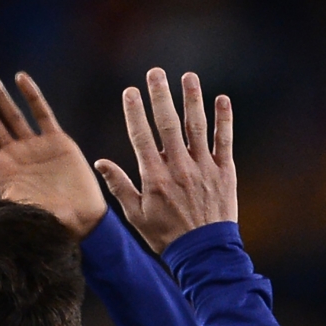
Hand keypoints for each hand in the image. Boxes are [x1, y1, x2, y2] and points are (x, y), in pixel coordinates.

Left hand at [0, 67, 106, 238]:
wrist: (79, 223)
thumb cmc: (42, 222)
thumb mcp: (6, 210)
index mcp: (0, 169)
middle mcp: (14, 154)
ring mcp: (34, 146)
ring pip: (11, 113)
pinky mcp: (57, 142)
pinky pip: (42, 114)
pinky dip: (32, 96)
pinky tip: (20, 79)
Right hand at [94, 69, 236, 253]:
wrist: (203, 252)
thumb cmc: (165, 235)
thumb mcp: (135, 215)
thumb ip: (119, 186)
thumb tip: (100, 163)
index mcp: (155, 176)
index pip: (142, 137)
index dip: (135, 112)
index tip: (130, 91)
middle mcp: (179, 167)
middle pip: (168, 124)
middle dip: (160, 96)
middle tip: (155, 73)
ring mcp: (204, 167)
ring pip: (197, 126)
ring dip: (192, 99)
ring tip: (187, 77)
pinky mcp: (225, 171)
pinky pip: (224, 140)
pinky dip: (224, 119)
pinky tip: (221, 99)